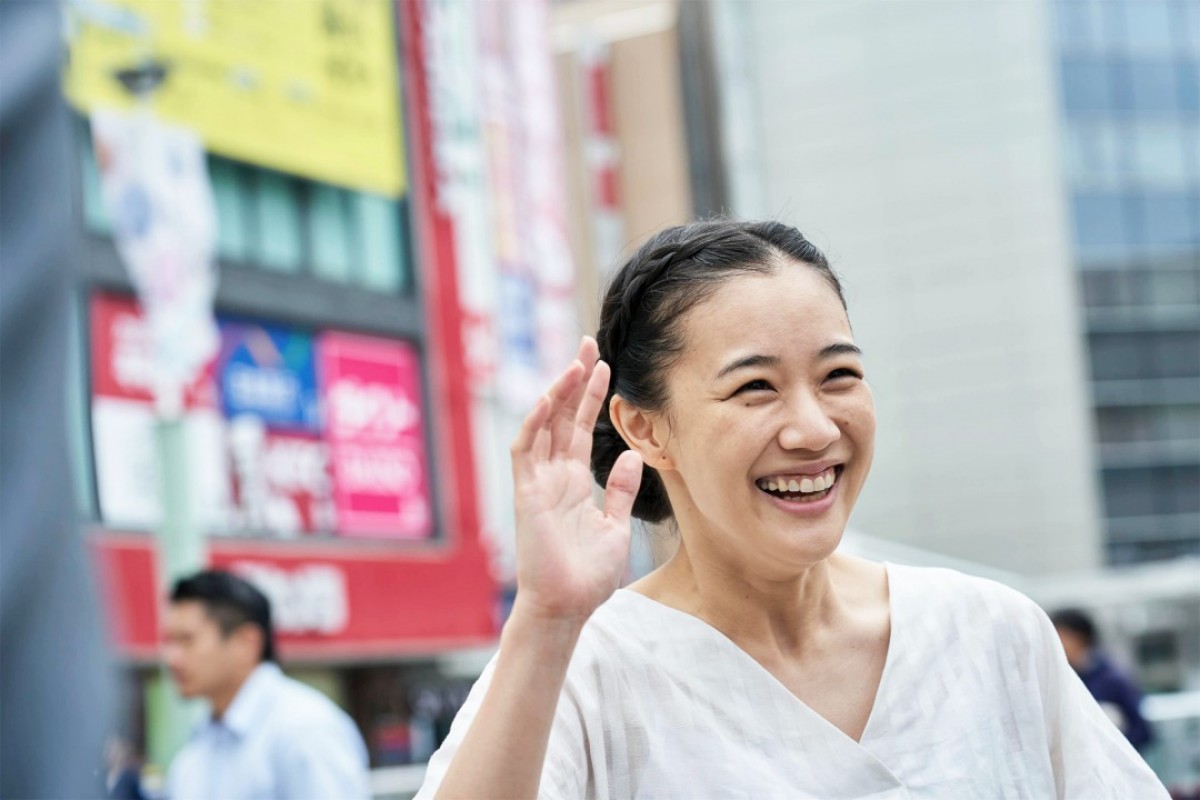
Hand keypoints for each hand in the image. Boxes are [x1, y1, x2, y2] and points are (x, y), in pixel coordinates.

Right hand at [509, 336, 643, 623]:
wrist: (567, 607)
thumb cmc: (587, 575)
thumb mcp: (614, 526)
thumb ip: (620, 490)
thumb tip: (631, 456)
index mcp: (573, 482)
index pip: (580, 428)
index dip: (591, 396)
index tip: (605, 365)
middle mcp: (554, 476)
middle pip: (562, 417)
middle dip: (574, 380)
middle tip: (587, 344)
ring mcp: (538, 483)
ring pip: (545, 426)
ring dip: (558, 393)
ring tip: (575, 362)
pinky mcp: (527, 495)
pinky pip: (526, 452)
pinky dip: (535, 424)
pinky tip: (549, 399)